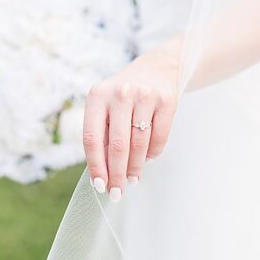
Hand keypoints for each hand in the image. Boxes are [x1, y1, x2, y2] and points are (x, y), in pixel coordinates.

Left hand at [82, 45, 179, 201]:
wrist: (157, 68)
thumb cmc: (125, 96)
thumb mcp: (106, 107)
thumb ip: (101, 134)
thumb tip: (102, 174)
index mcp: (97, 96)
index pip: (92, 138)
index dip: (95, 165)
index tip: (99, 185)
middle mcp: (120, 94)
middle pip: (117, 145)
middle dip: (117, 174)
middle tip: (117, 192)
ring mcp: (145, 96)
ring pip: (139, 144)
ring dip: (136, 167)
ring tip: (133, 179)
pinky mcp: (167, 100)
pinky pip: (159, 138)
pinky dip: (152, 154)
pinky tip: (147, 159)